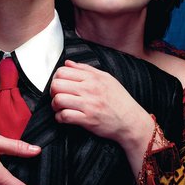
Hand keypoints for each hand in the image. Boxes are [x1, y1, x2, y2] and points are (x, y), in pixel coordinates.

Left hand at [50, 60, 154, 174]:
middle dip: (53, 91)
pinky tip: (64, 117)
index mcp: (93, 78)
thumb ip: (85, 69)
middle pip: (57, 84)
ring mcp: (88, 104)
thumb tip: (68, 63)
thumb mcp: (106, 78)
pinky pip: (64, 116)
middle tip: (58, 96)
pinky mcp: (87, 120)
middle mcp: (89, 89)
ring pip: (58, 100)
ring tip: (60, 107)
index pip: (62, 71)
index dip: (56, 78)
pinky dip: (60, 118)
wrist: (131, 121)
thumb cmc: (120, 100)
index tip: (60, 84)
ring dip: (55, 105)